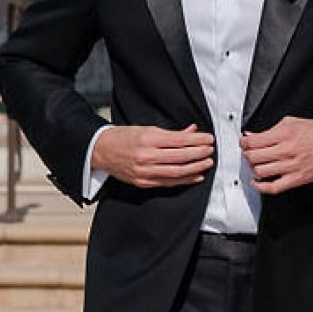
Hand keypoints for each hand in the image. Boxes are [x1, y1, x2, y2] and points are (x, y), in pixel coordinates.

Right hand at [91, 123, 215, 190]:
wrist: (102, 151)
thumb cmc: (123, 138)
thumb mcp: (147, 129)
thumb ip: (171, 133)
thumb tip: (191, 131)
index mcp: (147, 139)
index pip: (178, 140)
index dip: (197, 140)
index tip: (208, 138)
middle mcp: (146, 157)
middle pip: (180, 157)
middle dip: (199, 154)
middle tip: (210, 150)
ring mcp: (144, 172)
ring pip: (176, 172)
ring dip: (195, 168)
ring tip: (207, 162)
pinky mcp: (143, 183)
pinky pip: (168, 183)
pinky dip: (184, 180)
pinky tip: (196, 176)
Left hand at [242, 117, 312, 194]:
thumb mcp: (293, 122)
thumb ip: (272, 129)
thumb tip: (254, 135)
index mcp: (284, 134)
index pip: (253, 141)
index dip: (244, 143)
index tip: (244, 143)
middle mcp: (286, 150)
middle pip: (253, 157)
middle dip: (247, 155)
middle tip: (249, 153)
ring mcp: (291, 166)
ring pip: (260, 171)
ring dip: (254, 168)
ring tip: (256, 164)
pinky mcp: (297, 179)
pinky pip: (273, 187)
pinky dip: (261, 187)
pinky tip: (257, 182)